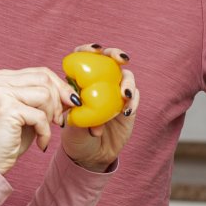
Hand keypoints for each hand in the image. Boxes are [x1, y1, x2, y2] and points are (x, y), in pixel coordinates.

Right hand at [0, 67, 74, 173]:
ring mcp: (0, 92)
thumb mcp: (29, 113)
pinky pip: (40, 115)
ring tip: (44, 132)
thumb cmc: (9, 139)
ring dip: (50, 116)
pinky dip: (45, 131)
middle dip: (58, 101)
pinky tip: (41, 143)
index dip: (60, 87)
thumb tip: (70, 93)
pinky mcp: (6, 109)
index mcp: (3, 77)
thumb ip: (45, 99)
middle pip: (44, 79)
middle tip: (58, 121)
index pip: (41, 72)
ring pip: (44, 94)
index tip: (71, 102)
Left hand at [60, 44, 138, 171]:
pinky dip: (133, 101)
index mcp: (81, 81)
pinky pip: (134, 97)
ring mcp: (115, 92)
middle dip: (116, 54)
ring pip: (127, 76)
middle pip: (110, 59)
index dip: (89, 49)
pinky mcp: (128, 105)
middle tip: (121, 59)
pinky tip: (127, 111)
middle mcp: (100, 82)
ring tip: (124, 96)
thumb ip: (76, 116)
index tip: (95, 50)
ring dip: (128, 82)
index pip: (83, 57)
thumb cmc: (75, 139)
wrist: (91, 156)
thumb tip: (81, 103)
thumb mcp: (71, 128)